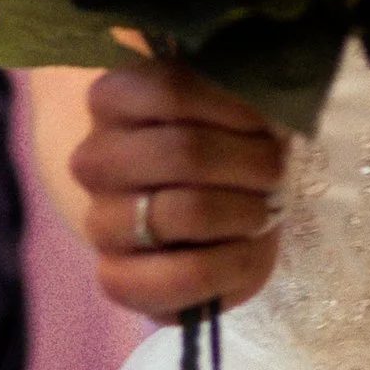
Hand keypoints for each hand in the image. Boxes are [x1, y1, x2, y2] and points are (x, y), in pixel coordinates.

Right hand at [70, 61, 288, 317]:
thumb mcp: (225, 106)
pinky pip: (186, 274)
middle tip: (276, 169)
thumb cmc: (218, 146)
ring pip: (187, 211)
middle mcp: (94, 159)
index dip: (233, 106)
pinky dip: (235, 262)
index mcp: (114, 99)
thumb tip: (269, 106)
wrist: (197, 219)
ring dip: (246, 211)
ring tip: (264, 209)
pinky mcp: (118, 280)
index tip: (264, 122)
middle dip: (251, 163)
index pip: (172, 89)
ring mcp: (100, 222)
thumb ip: (237, 94)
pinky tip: (250, 249)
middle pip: (184, 152)